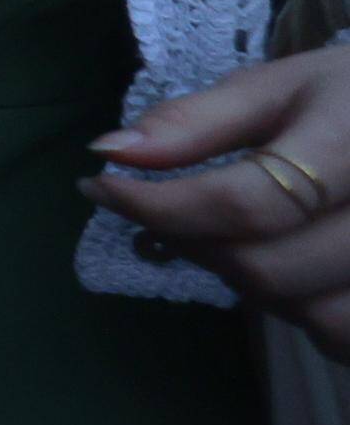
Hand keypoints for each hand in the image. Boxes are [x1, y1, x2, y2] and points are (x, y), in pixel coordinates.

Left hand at [91, 43, 349, 351]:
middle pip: (270, 269)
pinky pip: (347, 338)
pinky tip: (296, 271)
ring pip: (311, 317)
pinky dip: (308, 316)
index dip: (160, 206)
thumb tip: (110, 153)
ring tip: (240, 239)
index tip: (99, 186)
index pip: (247, 202)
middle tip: (168, 215)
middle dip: (197, 247)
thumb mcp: (282, 86)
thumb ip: (197, 122)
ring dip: (254, 288)